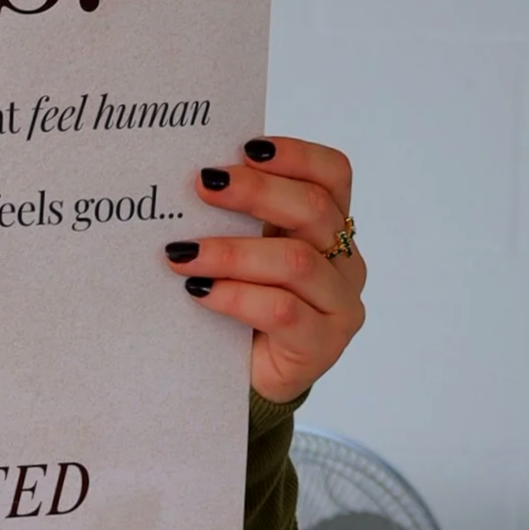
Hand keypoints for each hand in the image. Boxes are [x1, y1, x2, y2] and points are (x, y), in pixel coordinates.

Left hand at [163, 134, 365, 405]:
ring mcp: (340, 306)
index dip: (295, 156)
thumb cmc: (243, 309)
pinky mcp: (322, 346)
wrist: (248, 382)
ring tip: (182, 253)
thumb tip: (196, 178)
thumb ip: (239, 220)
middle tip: (203, 186)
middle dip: (255, 194)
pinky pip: (281, 311)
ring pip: (295, 263)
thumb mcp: (246, 255)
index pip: (334, 176)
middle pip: (313, 212)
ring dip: (232, 252)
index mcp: (332, 229)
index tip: (246, 147)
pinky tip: (200, 292)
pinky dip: (235, 296)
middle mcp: (346, 263)